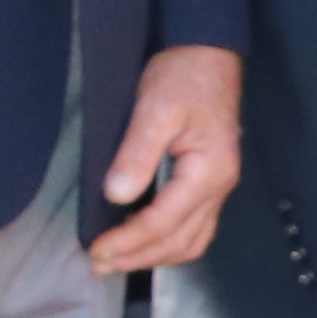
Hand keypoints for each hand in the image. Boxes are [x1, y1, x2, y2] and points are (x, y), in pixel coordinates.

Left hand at [88, 44, 245, 274]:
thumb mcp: (154, 108)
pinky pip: (195, 227)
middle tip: (98, 263)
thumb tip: (117, 195)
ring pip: (192, 240)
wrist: (207, 53)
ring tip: (116, 260)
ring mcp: (219, 186)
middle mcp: (219, 186)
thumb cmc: (182, 76)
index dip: (129, 241)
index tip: (96, 250)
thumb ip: (137, 153)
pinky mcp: (210, 181)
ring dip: (154, 256)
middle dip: (139, 257)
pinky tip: (143, 242)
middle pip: (181, 240)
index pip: (165, 221)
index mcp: (208, 171)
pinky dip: (168, 242)